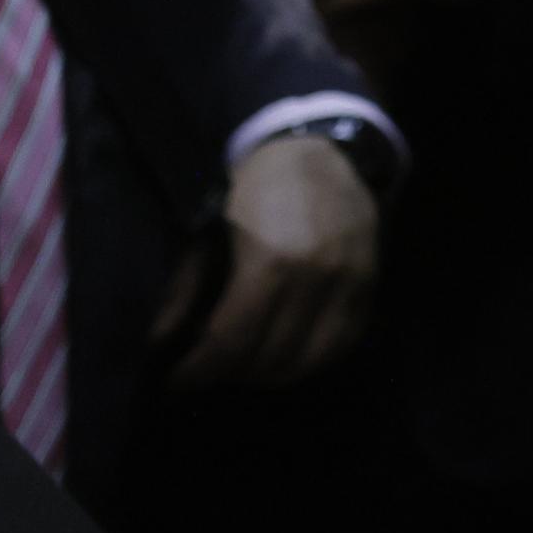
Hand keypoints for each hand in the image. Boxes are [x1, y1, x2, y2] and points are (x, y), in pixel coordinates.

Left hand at [165, 132, 374, 385]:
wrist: (317, 152)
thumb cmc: (255, 189)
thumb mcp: (207, 232)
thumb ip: (185, 289)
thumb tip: (161, 343)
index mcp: (272, 260)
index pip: (232, 343)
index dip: (199, 371)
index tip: (177, 380)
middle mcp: (319, 277)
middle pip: (270, 358)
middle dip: (231, 374)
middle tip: (208, 370)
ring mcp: (351, 282)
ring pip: (309, 361)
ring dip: (271, 373)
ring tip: (245, 366)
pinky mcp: (370, 285)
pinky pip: (342, 344)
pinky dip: (310, 360)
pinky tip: (284, 354)